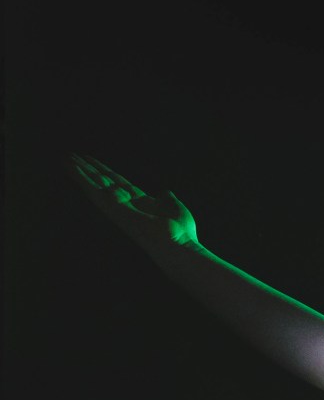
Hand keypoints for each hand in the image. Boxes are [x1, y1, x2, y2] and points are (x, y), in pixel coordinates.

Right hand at [69, 154, 198, 250]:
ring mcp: (117, 206)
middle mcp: (125, 204)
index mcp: (140, 203)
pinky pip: (93, 189)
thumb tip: (165, 191)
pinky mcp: (113, 208)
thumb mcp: (175, 209)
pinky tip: (70, 166)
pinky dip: (81, 177)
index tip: (94, 161)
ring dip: (80, 170)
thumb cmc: (181, 233)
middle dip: (89, 169)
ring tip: (66, 157)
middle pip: (104, 181)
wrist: (178, 245)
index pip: (119, 183)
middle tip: (73, 155)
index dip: (107, 171)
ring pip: (95, 184)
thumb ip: (167, 200)